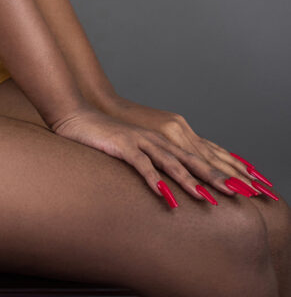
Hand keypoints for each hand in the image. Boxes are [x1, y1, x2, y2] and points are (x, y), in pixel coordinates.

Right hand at [99, 94, 262, 192]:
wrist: (76, 116)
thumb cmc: (105, 135)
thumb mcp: (135, 147)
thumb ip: (153, 159)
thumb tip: (170, 180)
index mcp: (162, 138)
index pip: (195, 155)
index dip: (217, 170)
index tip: (238, 186)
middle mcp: (156, 137)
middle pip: (189, 158)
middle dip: (213, 176)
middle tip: (234, 193)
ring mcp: (139, 139)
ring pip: (169, 161)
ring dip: (187, 180)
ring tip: (203, 197)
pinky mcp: (122, 144)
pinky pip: (141, 163)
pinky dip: (153, 178)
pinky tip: (161, 193)